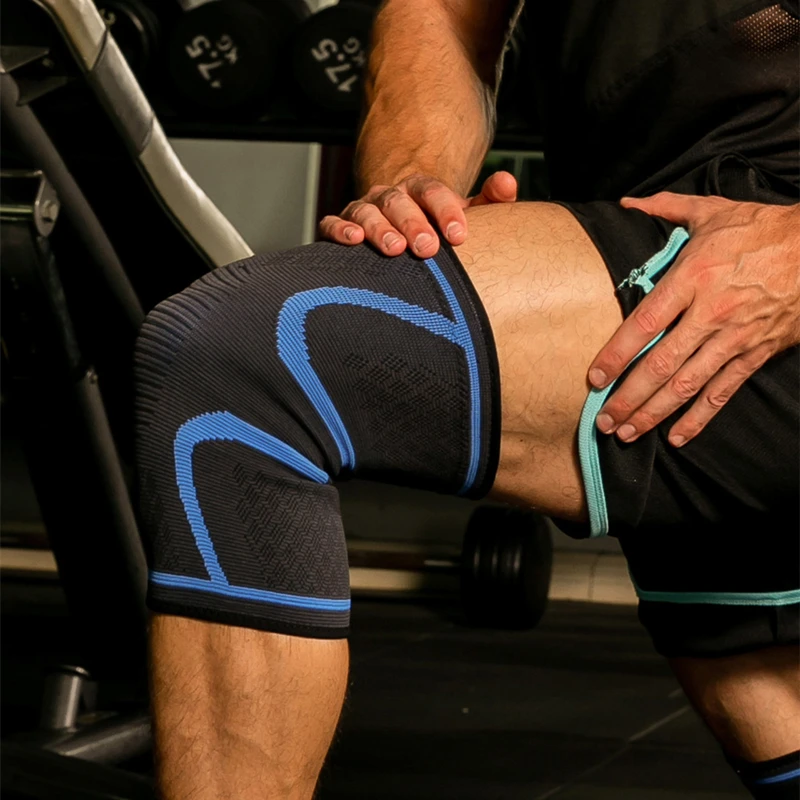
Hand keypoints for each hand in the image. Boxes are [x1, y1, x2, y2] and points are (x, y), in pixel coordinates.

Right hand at [318, 171, 516, 257]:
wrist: (402, 223)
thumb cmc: (436, 226)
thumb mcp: (464, 212)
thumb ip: (489, 198)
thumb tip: (508, 183)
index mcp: (420, 189)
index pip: (433, 191)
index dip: (446, 211)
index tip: (459, 235)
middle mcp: (391, 196)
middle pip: (399, 202)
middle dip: (413, 223)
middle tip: (427, 247)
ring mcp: (365, 209)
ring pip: (367, 212)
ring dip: (379, 229)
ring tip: (394, 249)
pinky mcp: (342, 225)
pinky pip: (332, 223)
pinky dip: (339, 229)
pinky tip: (351, 240)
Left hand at [588, 193, 799, 446]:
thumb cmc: (761, 229)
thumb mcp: (713, 211)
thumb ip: (666, 208)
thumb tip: (627, 203)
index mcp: (693, 277)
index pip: (644, 323)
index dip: (616, 355)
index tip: (594, 378)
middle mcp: (711, 312)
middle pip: (661, 365)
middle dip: (629, 398)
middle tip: (603, 421)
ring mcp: (735, 337)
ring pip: (688, 385)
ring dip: (654, 413)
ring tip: (626, 433)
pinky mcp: (757, 352)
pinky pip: (723, 391)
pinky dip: (700, 417)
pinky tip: (678, 437)